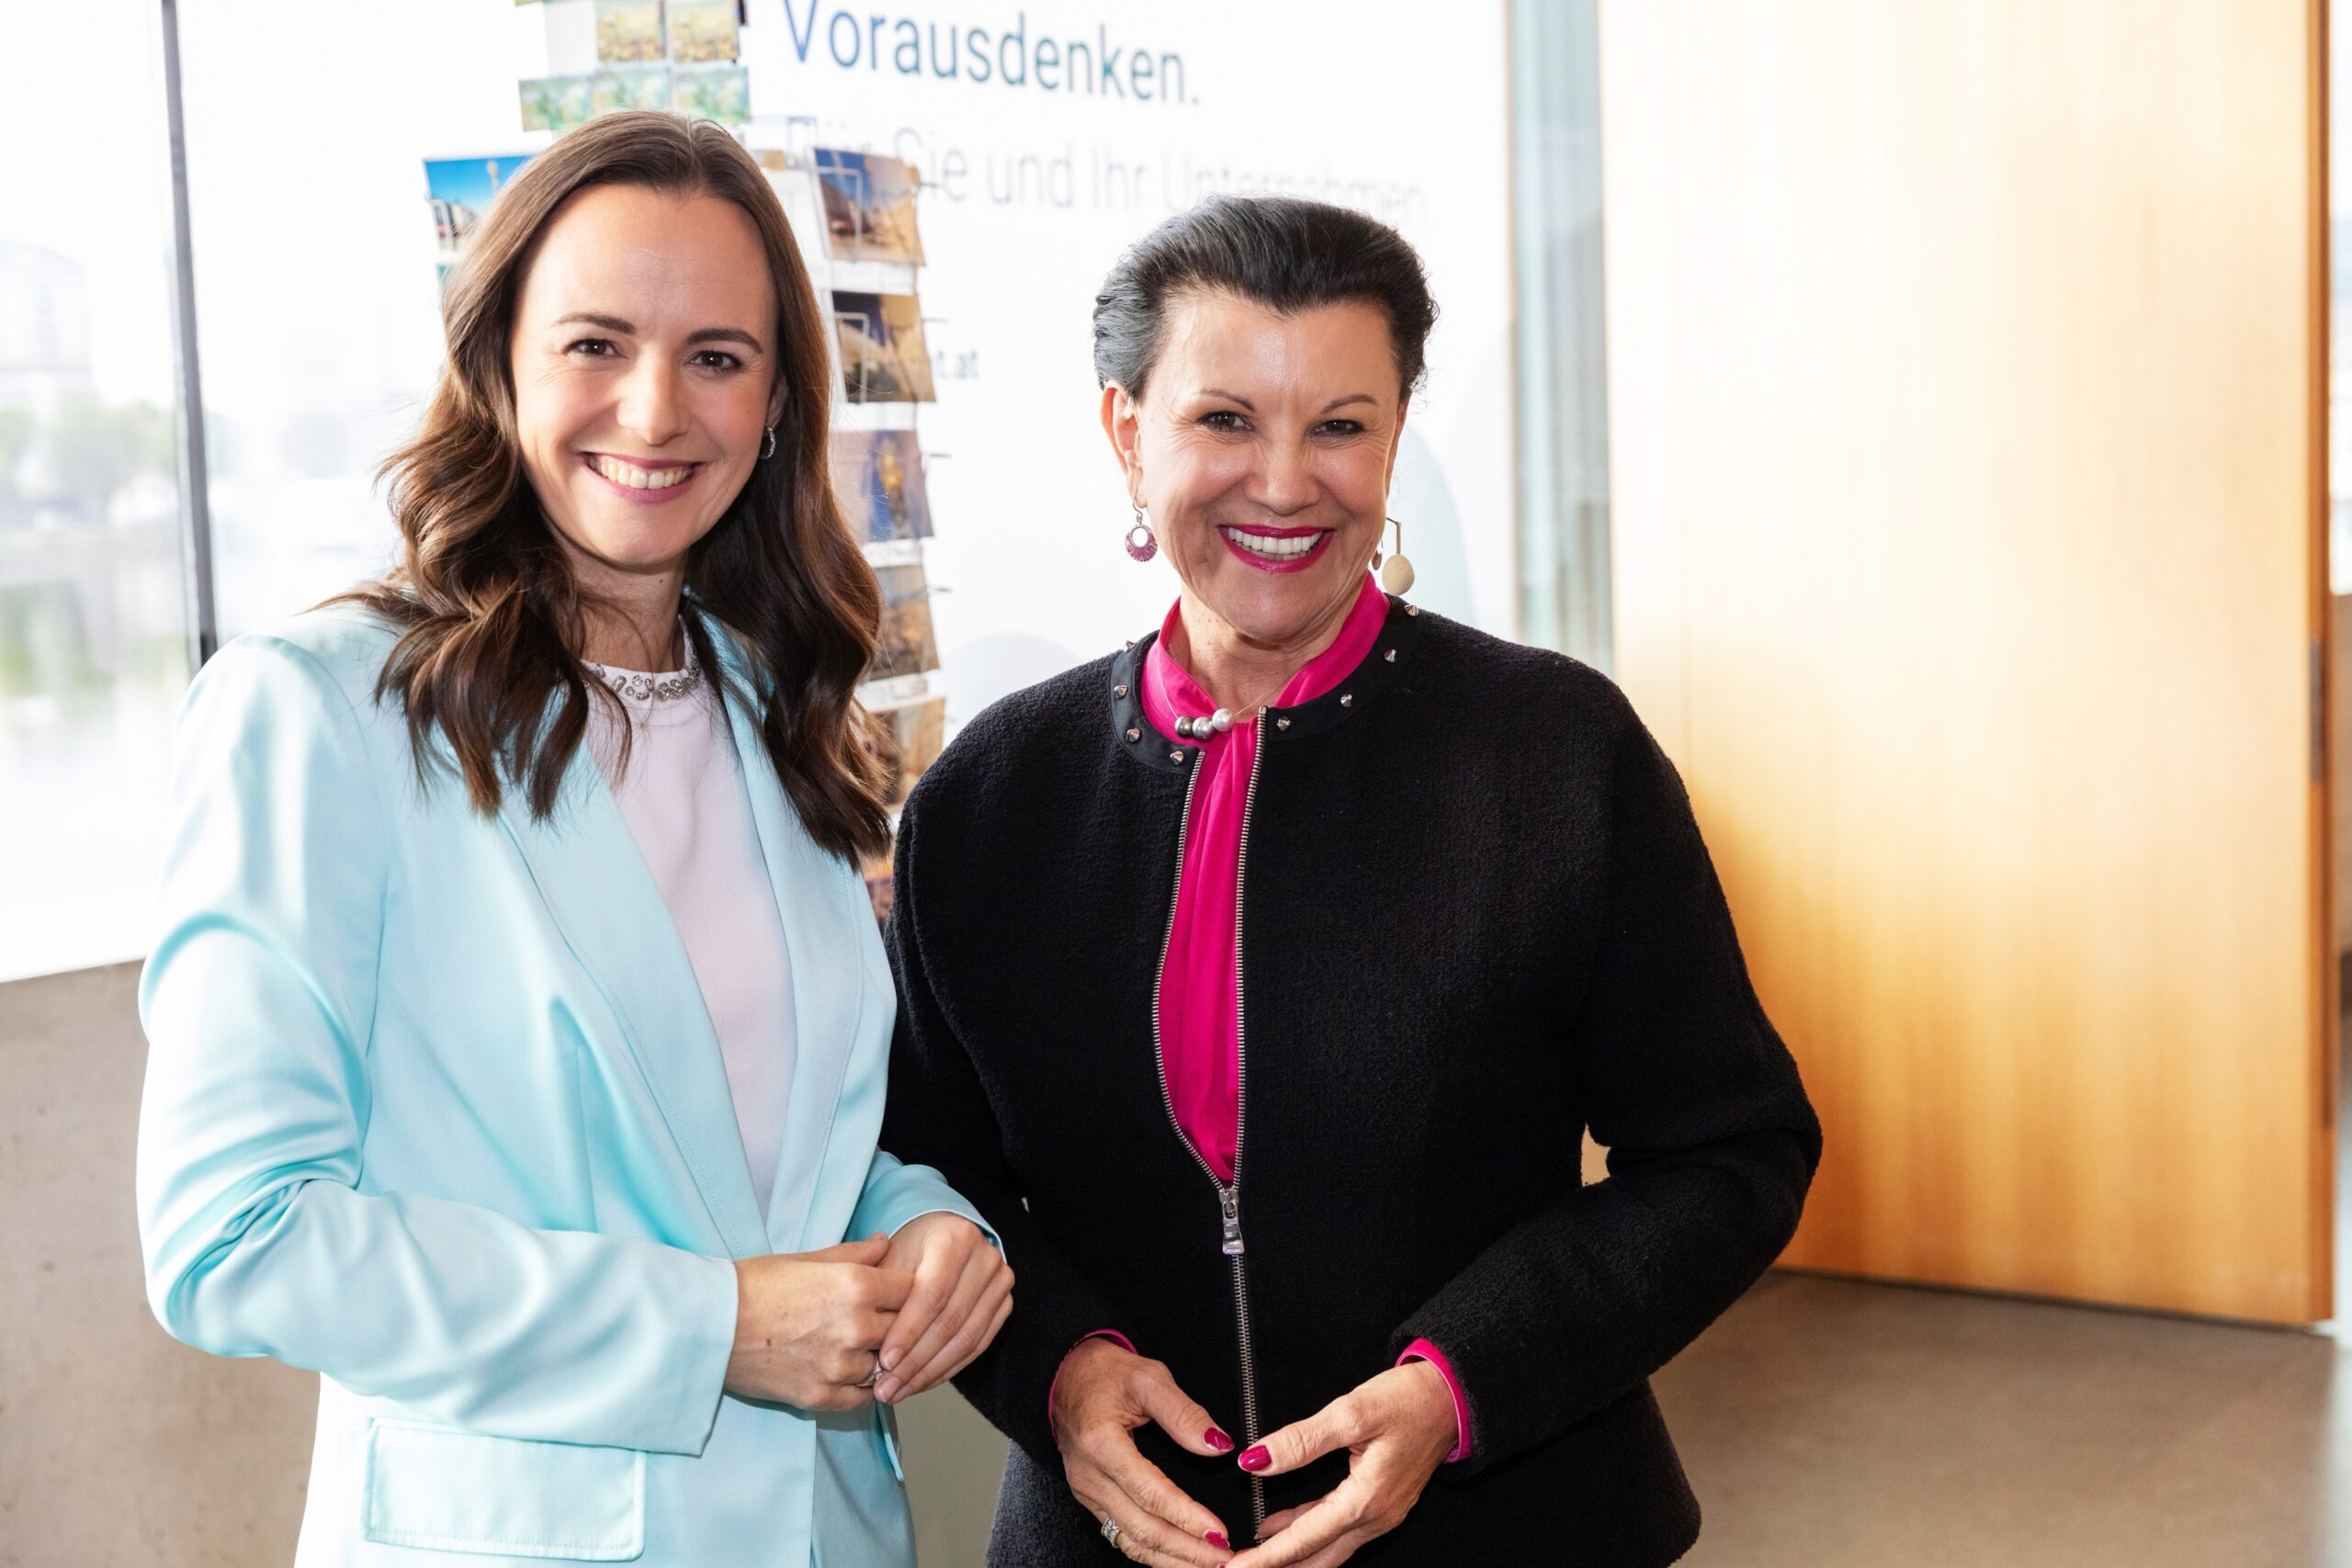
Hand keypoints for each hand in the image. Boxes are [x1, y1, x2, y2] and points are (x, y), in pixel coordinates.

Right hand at [724, 1235, 911, 1410]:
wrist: (708, 1326)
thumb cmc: (753, 1284)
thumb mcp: (806, 1258)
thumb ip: (854, 1254)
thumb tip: (885, 1243)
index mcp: (856, 1285)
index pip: (910, 1290)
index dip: (905, 1291)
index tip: (895, 1293)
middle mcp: (856, 1327)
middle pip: (902, 1329)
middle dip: (894, 1324)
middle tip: (878, 1321)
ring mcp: (840, 1366)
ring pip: (883, 1363)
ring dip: (875, 1356)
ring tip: (854, 1346)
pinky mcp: (821, 1396)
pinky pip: (862, 1397)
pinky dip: (860, 1386)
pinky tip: (847, 1372)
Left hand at [872, 1213, 1013, 1402]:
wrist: (941, 1239)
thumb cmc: (911, 1249)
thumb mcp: (890, 1258)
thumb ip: (882, 1294)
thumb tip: (871, 1343)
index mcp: (955, 1237)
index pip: (933, 1293)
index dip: (909, 1331)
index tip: (885, 1361)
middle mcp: (985, 1256)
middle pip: (951, 1320)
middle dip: (916, 1360)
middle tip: (887, 1386)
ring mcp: (999, 1281)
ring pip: (966, 1338)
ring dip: (930, 1371)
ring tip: (899, 1390)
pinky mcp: (1004, 1304)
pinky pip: (978, 1346)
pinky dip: (947, 1368)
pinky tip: (922, 1381)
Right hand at [1053, 1337, 1239, 1566]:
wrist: (1065, 1376)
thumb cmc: (1106, 1374)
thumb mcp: (1149, 1378)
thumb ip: (1184, 1413)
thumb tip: (1218, 1446)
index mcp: (1102, 1444)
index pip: (1149, 1492)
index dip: (1186, 1517)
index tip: (1219, 1532)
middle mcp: (1090, 1476)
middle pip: (1142, 1528)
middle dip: (1186, 1550)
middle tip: (1225, 1559)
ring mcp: (1087, 1493)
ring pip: (1131, 1542)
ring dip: (1172, 1560)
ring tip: (1209, 1566)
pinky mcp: (1091, 1501)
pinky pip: (1122, 1537)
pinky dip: (1153, 1554)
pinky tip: (1178, 1560)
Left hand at [1224, 1361, 1455, 1567]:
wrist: (1451, 1397)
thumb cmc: (1410, 1401)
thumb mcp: (1351, 1412)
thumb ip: (1301, 1440)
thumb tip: (1257, 1460)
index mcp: (1365, 1501)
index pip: (1303, 1542)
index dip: (1264, 1559)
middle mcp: (1375, 1518)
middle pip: (1315, 1559)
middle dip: (1276, 1567)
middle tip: (1236, 1567)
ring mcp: (1380, 1515)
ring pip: (1326, 1550)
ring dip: (1289, 1555)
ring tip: (1249, 1553)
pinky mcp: (1380, 1505)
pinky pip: (1336, 1532)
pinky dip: (1305, 1535)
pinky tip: (1278, 1526)